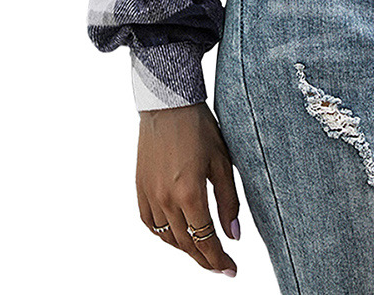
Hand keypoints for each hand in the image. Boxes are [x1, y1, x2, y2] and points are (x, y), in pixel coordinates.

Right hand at [136, 102, 240, 276]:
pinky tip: (176, 234)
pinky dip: (164, 234)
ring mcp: (149, 194)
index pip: (204, 239)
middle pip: (186, 244)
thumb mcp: (222, 162)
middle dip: (204, 259)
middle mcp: (165, 199)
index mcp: (189, 192)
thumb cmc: (199, 127)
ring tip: (202, 250)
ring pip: (167, 237)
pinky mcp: (140, 188)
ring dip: (185, 249)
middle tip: (220, 266)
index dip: (218, 258)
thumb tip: (234, 234)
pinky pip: (150, 223)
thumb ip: (228, 201)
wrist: (168, 104)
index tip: (231, 270)